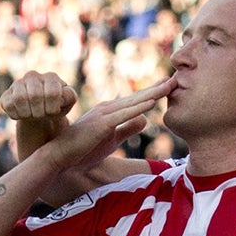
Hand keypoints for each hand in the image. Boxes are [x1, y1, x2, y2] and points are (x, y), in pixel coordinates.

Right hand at [0, 70, 78, 133]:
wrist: (40, 113)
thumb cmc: (55, 106)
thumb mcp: (67, 102)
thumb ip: (69, 96)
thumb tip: (60, 95)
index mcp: (50, 77)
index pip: (51, 93)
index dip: (52, 108)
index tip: (53, 112)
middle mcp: (33, 76)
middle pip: (34, 95)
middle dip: (39, 112)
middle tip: (42, 115)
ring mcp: (18, 84)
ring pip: (19, 98)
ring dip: (27, 113)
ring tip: (32, 115)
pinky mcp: (6, 95)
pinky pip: (8, 105)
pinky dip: (16, 115)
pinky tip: (22, 115)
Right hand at [39, 77, 174, 174]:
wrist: (60, 157)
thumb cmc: (82, 150)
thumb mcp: (111, 139)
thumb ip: (127, 128)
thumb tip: (145, 119)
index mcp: (109, 112)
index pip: (135, 101)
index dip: (152, 94)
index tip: (169, 87)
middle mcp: (107, 108)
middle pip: (137, 97)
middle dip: (157, 88)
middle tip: (176, 78)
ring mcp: (104, 115)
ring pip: (133, 102)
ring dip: (152, 94)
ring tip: (170, 85)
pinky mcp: (101, 125)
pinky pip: (123, 115)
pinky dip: (138, 108)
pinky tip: (151, 102)